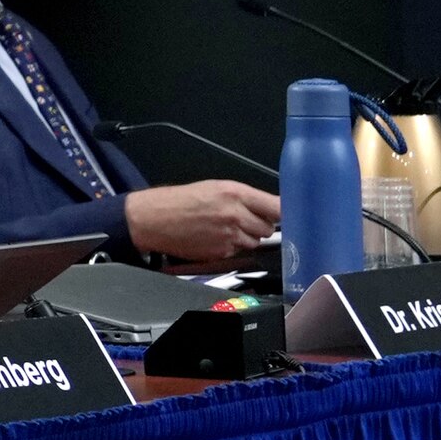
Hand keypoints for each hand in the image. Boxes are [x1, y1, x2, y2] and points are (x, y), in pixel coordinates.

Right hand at [123, 178, 277, 267]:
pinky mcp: (221, 252)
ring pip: (256, 241)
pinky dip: (232, 247)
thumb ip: (244, 197)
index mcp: (235, 194)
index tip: (290, 214)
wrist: (151, 219)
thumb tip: (269, 207)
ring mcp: (229, 236)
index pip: (277, 207)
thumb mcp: (214, 187)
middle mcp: (235, 215)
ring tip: (226, 229)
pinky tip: (215, 238)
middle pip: (269, 227)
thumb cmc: (177, 201)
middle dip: (260, 225)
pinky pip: (239, 252)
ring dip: (247, 237)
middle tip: (243, 219)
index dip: (284, 212)